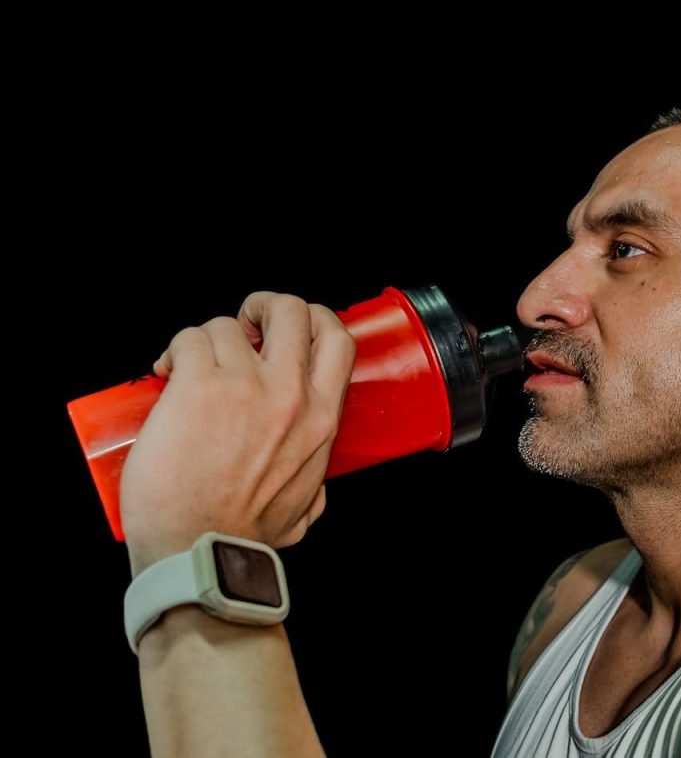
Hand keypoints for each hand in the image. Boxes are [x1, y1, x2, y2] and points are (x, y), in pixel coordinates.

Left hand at [120, 291, 356, 576]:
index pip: (337, 339)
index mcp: (322, 419)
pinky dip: (174, 351)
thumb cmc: (244, 536)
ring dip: (205, 342)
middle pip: (292, 309)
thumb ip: (315, 487)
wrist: (198, 552)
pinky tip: (164, 375)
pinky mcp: (197, 387)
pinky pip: (188, 340)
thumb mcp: (306, 506)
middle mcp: (290, 394)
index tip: (286, 333)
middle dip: (265, 306)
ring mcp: (244, 386)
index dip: (312, 320)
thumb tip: (315, 488)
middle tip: (243, 327)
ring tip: (187, 370)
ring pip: (227, 325)